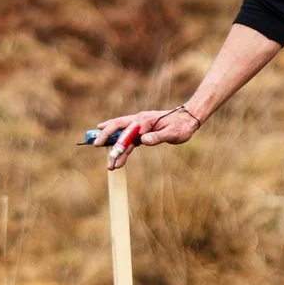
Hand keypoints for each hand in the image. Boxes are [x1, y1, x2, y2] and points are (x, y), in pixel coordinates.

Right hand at [84, 104, 202, 167]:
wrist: (188, 120)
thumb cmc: (181, 126)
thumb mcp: (173, 133)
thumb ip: (158, 137)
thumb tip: (144, 140)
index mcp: (144, 120)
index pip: (126, 130)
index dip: (115, 139)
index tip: (107, 149)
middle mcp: (139, 121)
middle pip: (117, 127)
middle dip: (106, 136)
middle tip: (95, 146)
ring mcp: (139, 126)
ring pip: (122, 135)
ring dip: (114, 148)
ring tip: (110, 165)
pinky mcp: (142, 132)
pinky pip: (128, 140)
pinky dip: (122, 148)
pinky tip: (115, 155)